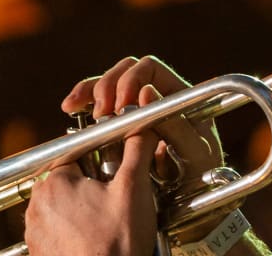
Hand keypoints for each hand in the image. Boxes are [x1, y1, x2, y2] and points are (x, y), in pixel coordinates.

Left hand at [24, 131, 158, 255]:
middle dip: (89, 191)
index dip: (99, 166)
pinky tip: (94, 243)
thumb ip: (136, 152)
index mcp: (54, 182)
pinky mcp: (38, 252)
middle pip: (67, 184)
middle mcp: (36, 205)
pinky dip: (72, 236)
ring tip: (105, 229)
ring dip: (80, 214)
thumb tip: (142, 128)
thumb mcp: (134, 191)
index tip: (113, 180)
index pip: (76, 157)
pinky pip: (56, 234)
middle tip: (112, 207)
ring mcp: (34, 232)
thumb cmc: (116, 244)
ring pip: (62, 210)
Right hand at [61, 56, 227, 191]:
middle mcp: (156, 97)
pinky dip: (83, 103)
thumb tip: (146, 92)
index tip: (119, 106)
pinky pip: (98, 104)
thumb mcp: (195, 153)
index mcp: (179, 95)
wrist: (192, 202)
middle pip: (124, 72)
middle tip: (100, 113)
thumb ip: (175, 125)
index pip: (149, 69)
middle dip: (106, 86)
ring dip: (89, 91)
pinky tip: (70, 109)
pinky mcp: (119, 124)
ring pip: (107, 85)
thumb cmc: (200, 177)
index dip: (131, 79)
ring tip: (74, 107)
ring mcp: (136, 109)